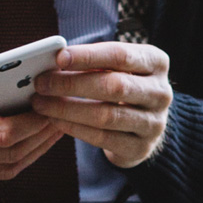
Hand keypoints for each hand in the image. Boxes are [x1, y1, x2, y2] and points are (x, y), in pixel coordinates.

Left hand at [31, 40, 171, 168]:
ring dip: (67, 109)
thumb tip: (54, 58)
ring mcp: (154, 123)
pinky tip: (55, 121)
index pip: (120, 55)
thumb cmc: (124, 87)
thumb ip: (94, 61)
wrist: (145, 126)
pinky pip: (103, 138)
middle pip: (114, 86)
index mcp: (156, 62)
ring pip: (106, 115)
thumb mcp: (118, 68)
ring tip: (41, 103)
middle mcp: (161, 92)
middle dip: (72, 84)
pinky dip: (75, 128)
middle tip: (42, 83)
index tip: (59, 57)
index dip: (88, 56)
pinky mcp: (141, 147)